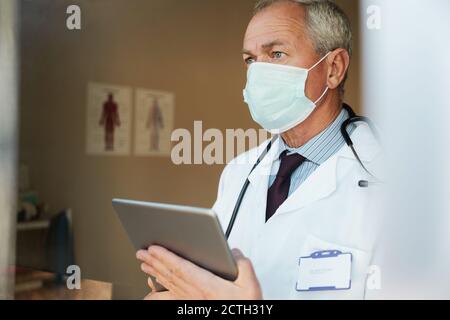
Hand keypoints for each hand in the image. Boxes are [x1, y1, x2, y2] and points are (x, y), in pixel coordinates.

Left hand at [136, 246, 261, 299]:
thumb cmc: (242, 307)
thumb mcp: (250, 287)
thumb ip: (243, 266)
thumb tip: (234, 252)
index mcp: (206, 286)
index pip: (180, 267)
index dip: (165, 256)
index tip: (154, 248)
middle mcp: (194, 294)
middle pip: (169, 274)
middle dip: (154, 261)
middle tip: (141, 252)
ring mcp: (190, 300)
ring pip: (167, 285)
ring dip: (153, 273)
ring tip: (143, 264)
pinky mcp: (190, 305)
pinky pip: (169, 299)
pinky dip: (157, 295)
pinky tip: (149, 294)